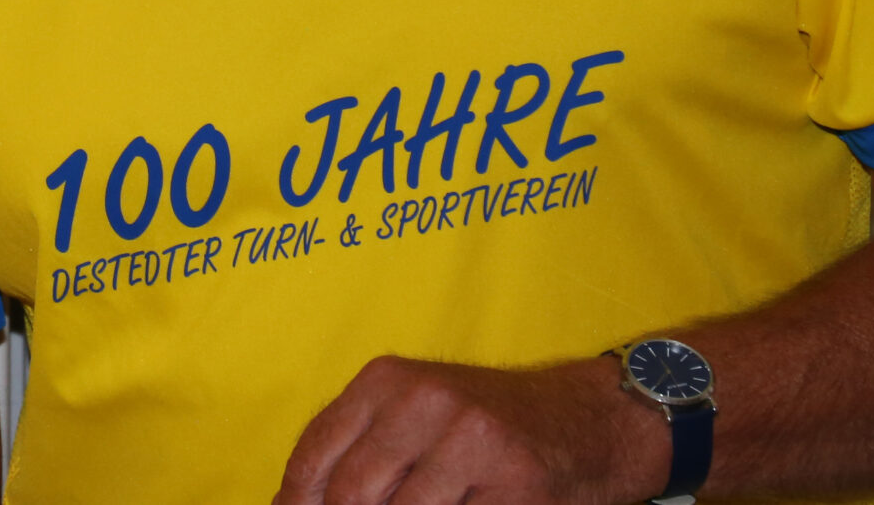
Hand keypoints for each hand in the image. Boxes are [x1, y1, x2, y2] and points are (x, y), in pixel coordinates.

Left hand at [273, 355, 669, 504]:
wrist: (584, 420)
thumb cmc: (482, 427)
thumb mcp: (411, 413)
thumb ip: (354, 451)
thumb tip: (290, 501)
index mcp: (385, 381)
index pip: (315, 455)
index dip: (296, 501)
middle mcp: (423, 401)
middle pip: (351, 494)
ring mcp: (469, 440)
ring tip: (431, 501)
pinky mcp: (513, 482)